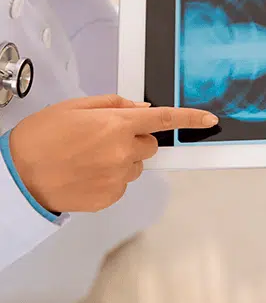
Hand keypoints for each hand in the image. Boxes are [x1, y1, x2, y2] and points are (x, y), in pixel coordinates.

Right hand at [9, 95, 217, 212]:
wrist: (18, 175)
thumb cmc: (42, 137)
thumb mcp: (76, 107)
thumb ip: (115, 104)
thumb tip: (142, 108)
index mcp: (117, 125)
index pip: (163, 120)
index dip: (190, 119)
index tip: (209, 120)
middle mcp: (123, 152)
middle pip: (149, 145)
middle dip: (135, 140)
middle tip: (105, 139)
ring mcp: (118, 178)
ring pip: (136, 166)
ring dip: (123, 160)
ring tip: (91, 158)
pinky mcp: (111, 197)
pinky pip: (123, 184)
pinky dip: (113, 178)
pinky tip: (88, 173)